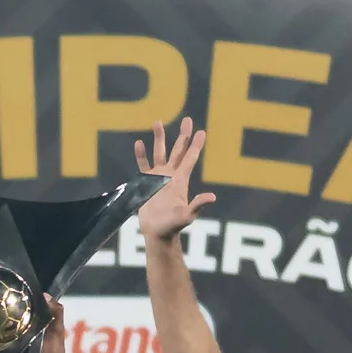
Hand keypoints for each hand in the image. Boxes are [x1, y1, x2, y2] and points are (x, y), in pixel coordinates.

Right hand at [132, 117, 215, 244]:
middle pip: (178, 150)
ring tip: (158, 122)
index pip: (190, 158)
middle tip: (188, 119)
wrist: (158, 232)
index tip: (202, 131)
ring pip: (159, 152)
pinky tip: (139, 142)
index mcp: (181, 180)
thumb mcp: (187, 215)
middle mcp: (171, 175)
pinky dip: (141, 154)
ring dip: (159, 138)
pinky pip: (143, 165)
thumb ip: (197, 204)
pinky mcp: (146, 183)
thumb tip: (212, 197)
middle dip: (183, 135)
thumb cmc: (173, 226)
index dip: (196, 145)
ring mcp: (158, 177)